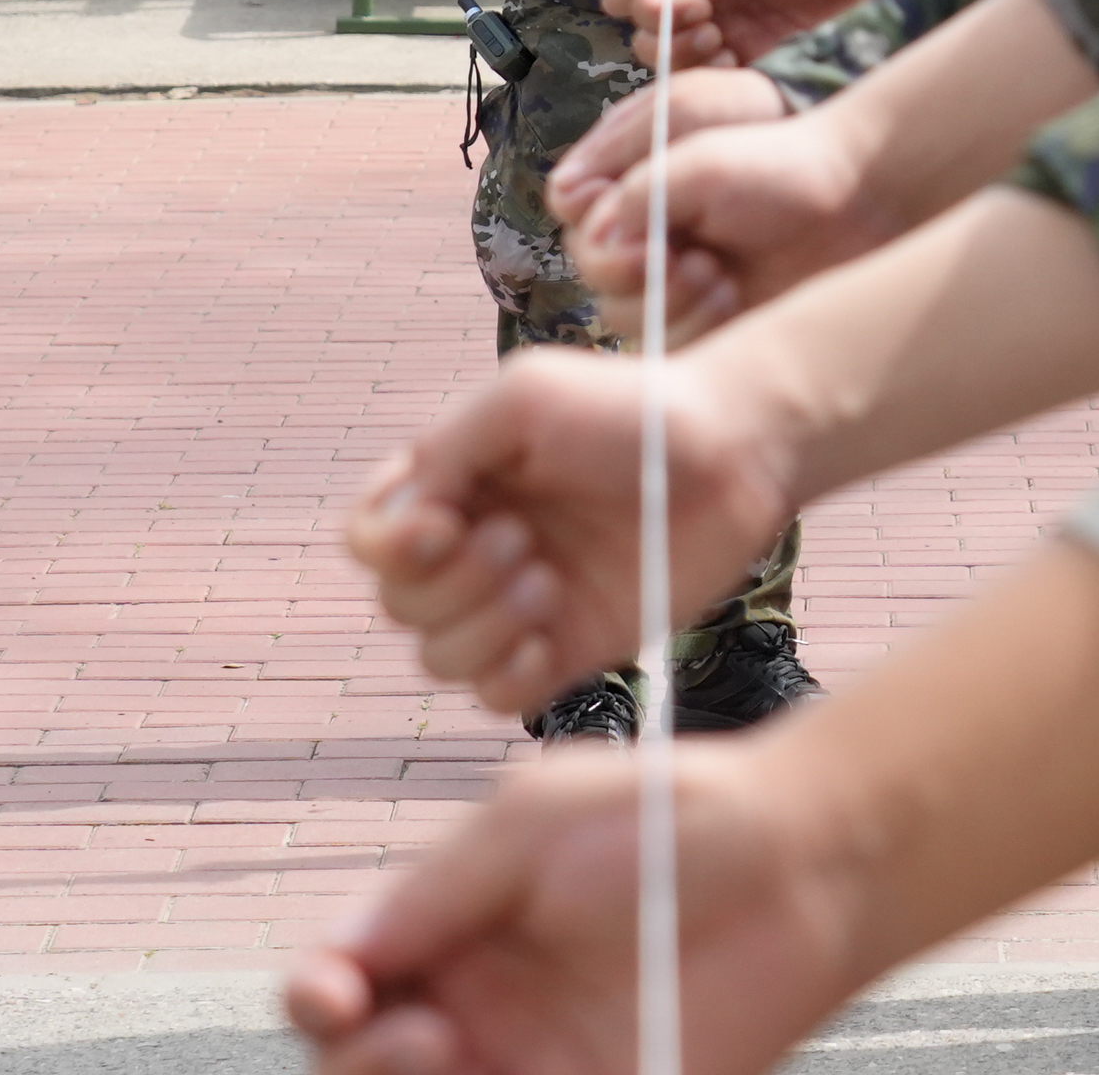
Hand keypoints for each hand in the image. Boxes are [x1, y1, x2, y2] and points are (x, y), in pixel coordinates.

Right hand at [283, 741, 873, 1074]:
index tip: (333, 991)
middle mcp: (482, 1015)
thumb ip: (438, 886)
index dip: (317, 998)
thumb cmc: (670, 815)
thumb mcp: (533, 819)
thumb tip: (344, 956)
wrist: (802, 857)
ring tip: (453, 1056)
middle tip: (425, 1036)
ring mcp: (542, 1071)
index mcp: (452, 936)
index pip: (344, 988)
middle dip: (358, 1065)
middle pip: (363, 1071)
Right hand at [342, 348, 797, 709]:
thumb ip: (446, 450)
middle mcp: (475, 549)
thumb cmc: (630, 410)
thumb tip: (404, 521)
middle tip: (524, 538)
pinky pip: (496, 699)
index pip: (369, 539)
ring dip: (481, 626)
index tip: (447, 521)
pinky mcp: (567, 648)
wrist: (729, 455)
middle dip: (451, 582)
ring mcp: (520, 605)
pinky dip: (508, 676)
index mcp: (455, 486)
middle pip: (398, 605)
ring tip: (549, 577)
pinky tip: (550, 636)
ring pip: (438, 658)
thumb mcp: (524, 398)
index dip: (390, 545)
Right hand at [550, 68, 800, 341]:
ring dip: (664, 297)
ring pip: (620, 313)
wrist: (860, 199)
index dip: (590, 216)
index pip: (570, 202)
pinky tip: (732, 300)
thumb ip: (632, 176)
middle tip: (677, 256)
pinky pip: (664, 347)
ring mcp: (672, 282)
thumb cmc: (779, 150)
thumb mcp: (696, 130)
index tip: (632, 219)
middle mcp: (643, 229)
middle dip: (628, 266)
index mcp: (631, 173)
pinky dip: (691, 327)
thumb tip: (587, 228)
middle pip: (589, 267)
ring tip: (717, 274)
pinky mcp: (702, 325)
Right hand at [626, 0, 897, 70]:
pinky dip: (709, 75)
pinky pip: (708, 79)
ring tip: (719, 43)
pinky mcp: (745, 60)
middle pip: (646, 31)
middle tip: (706, 27)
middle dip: (663, 34)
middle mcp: (700, 1)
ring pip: (670, 58)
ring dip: (683, 56)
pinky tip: (734, 59)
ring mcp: (720, 32)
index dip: (652, 3)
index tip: (691, 3)